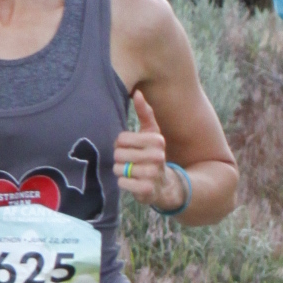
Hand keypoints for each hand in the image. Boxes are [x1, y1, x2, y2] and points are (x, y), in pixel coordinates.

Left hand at [115, 90, 178, 209]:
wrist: (164, 184)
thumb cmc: (152, 154)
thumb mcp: (151, 133)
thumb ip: (145, 113)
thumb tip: (138, 93)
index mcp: (157, 140)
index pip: (121, 139)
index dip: (120, 144)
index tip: (127, 148)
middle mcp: (157, 156)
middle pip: (119, 154)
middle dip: (119, 158)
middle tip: (127, 161)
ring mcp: (153, 174)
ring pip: (119, 169)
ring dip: (120, 171)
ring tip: (130, 171)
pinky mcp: (147, 190)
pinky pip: (122, 183)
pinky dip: (123, 183)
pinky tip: (131, 181)